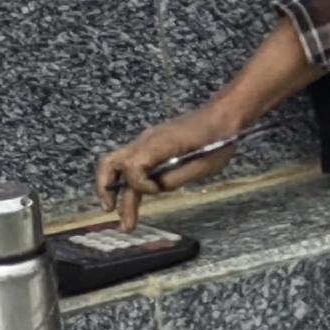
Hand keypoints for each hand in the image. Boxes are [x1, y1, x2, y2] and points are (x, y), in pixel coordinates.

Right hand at [97, 105, 244, 230]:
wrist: (222, 116)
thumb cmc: (218, 140)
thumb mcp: (203, 166)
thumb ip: (176, 179)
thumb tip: (157, 189)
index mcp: (158, 144)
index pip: (131, 166)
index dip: (140, 184)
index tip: (156, 191)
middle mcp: (145, 141)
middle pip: (112, 163)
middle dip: (108, 190)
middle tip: (110, 212)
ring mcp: (146, 142)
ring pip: (117, 163)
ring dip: (113, 187)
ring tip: (117, 212)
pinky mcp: (151, 145)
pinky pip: (131, 162)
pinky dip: (127, 180)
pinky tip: (133, 196)